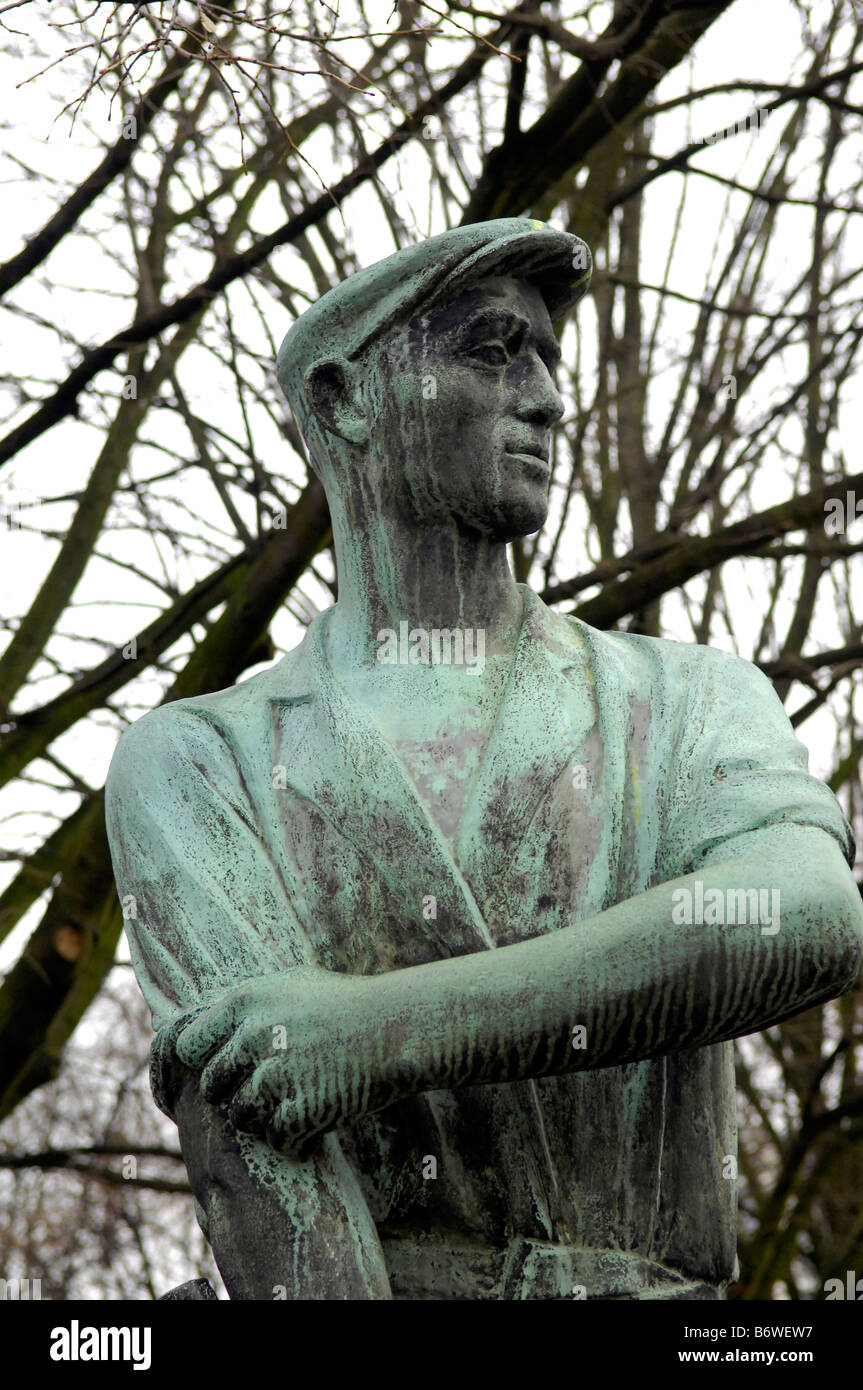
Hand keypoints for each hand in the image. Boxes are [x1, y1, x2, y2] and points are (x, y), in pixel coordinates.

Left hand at [173, 965, 384, 1153]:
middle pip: (213, 1087)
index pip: (186, 1045)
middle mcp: (253, 1035)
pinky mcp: (299, 1108)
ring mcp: (275, 1073)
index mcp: (246, 1001)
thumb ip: (246, 1005)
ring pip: (240, 1117)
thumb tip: (200, 1023)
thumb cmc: (347, 1005)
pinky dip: (298, 1137)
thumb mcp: (292, 985)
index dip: (199, 1064)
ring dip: (266, 1117)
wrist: (398, 1027)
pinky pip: (277, 1138)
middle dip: (236, 1093)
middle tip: (272, 1091)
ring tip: (301, 1100)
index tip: (217, 1077)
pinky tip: (321, 1119)